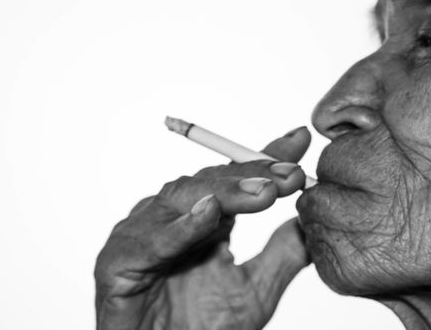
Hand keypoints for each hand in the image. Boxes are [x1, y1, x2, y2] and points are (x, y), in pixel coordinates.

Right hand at [95, 127, 311, 329]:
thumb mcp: (255, 290)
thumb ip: (283, 254)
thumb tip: (313, 221)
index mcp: (202, 220)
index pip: (234, 179)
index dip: (264, 157)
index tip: (299, 141)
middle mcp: (171, 218)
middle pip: (210, 182)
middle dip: (251, 174)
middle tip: (290, 174)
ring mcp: (143, 235)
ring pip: (182, 199)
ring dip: (224, 192)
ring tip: (262, 192)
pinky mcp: (117, 261)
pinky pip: (150, 240)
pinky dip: (180, 227)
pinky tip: (208, 213)